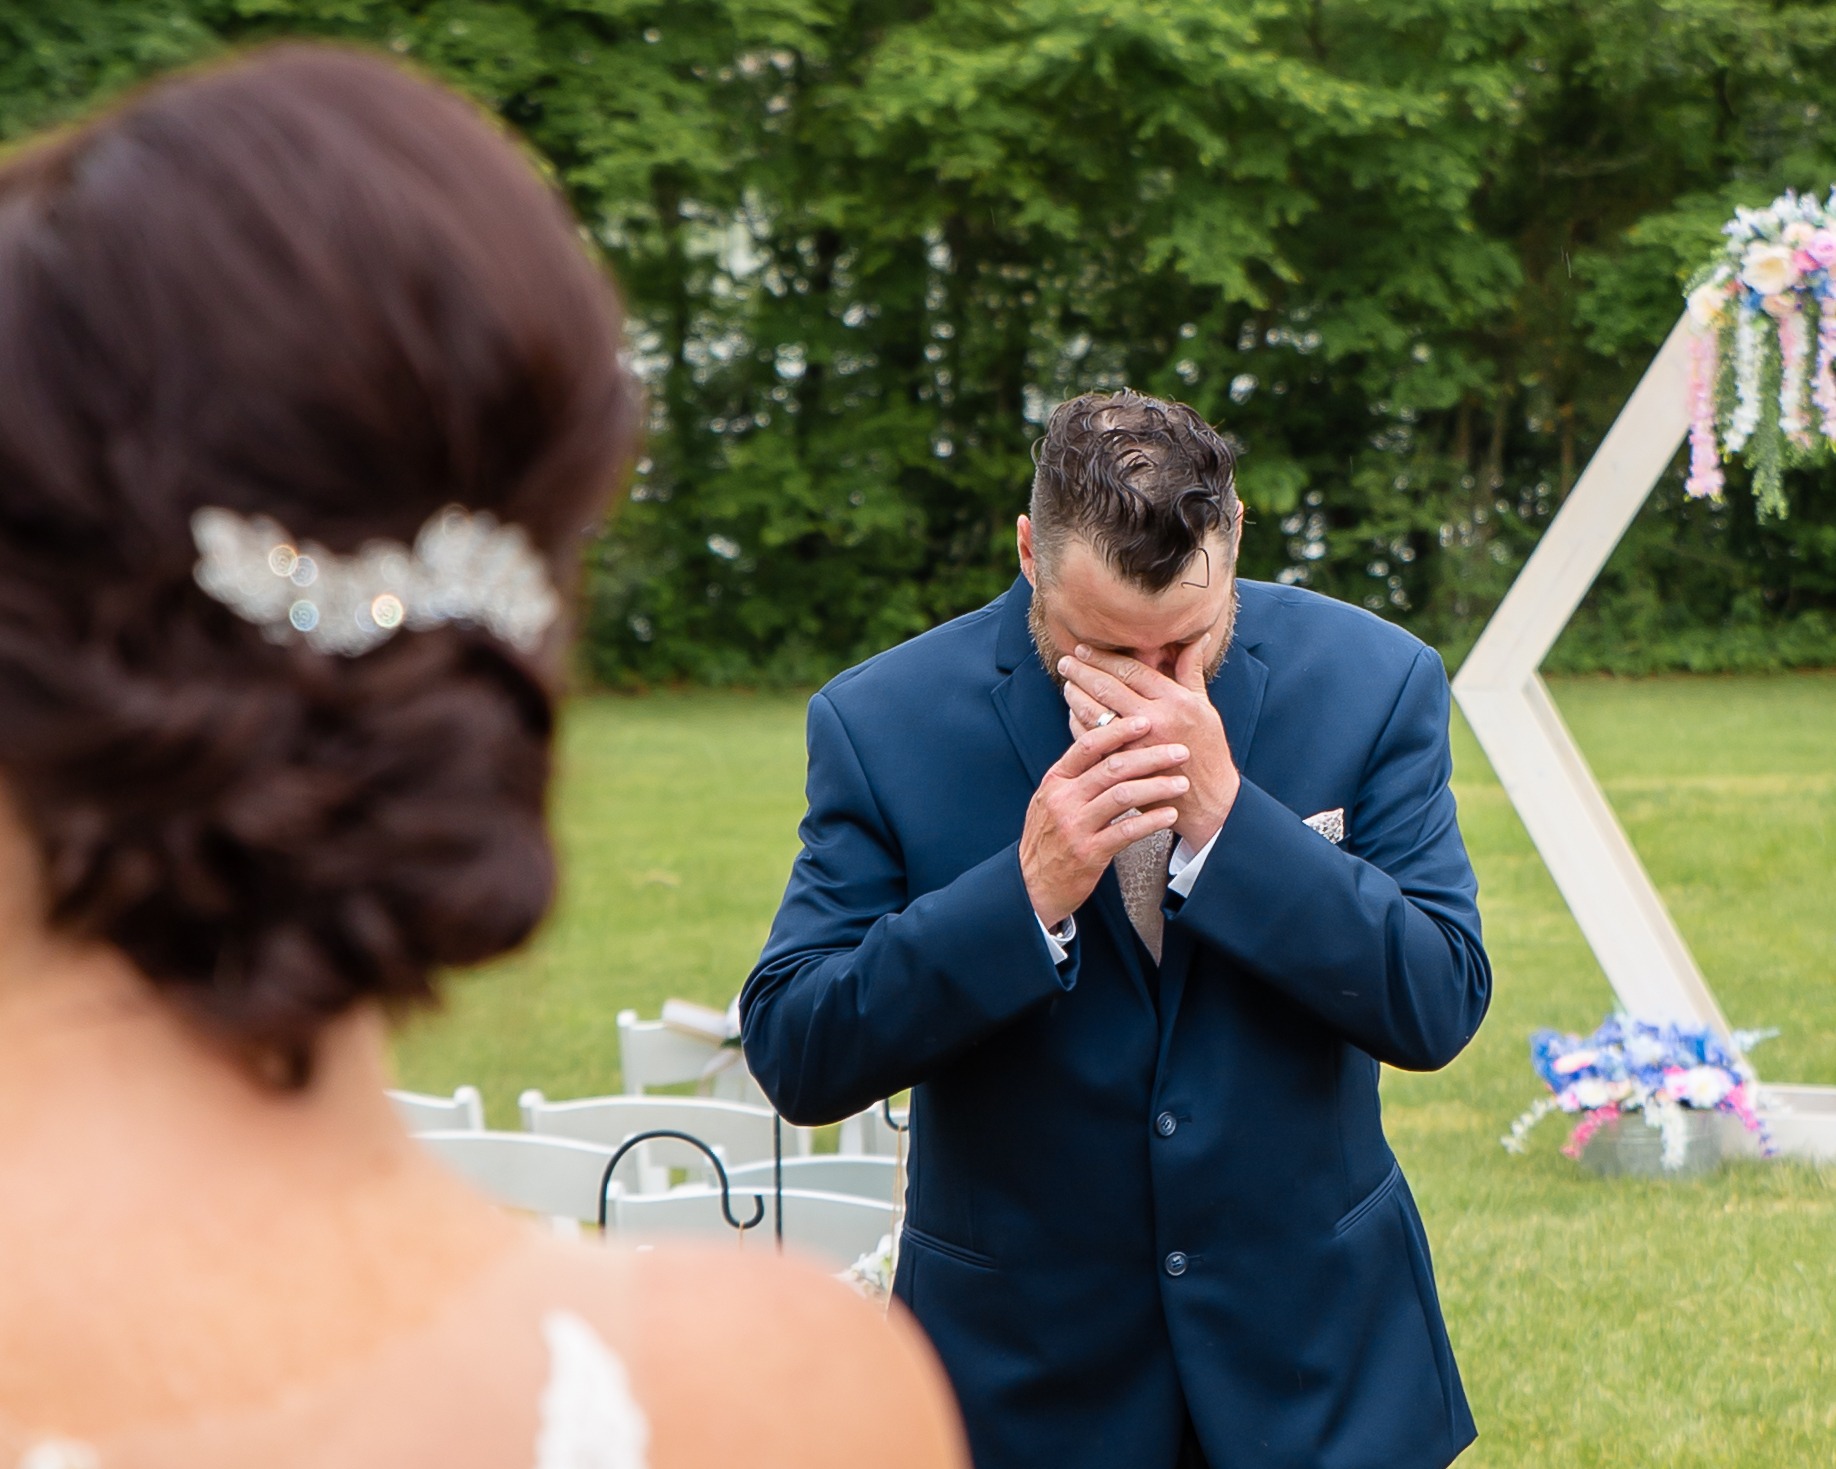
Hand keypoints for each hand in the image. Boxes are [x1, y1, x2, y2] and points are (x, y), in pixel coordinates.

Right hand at [1019, 714, 1190, 929]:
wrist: (1031, 884)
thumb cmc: (1048, 839)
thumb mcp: (1051, 800)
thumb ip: (1076, 776)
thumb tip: (1108, 746)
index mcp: (1055, 781)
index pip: (1087, 746)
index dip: (1118, 731)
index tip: (1145, 722)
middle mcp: (1063, 799)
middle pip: (1112, 768)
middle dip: (1150, 756)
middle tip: (1179, 751)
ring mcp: (1075, 826)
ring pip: (1123, 796)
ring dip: (1157, 786)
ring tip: (1181, 783)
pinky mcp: (1089, 853)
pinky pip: (1127, 831)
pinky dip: (1152, 821)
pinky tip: (1170, 815)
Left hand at [1058, 637, 1239, 848]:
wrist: (1207, 800)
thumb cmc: (1208, 751)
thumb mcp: (1206, 708)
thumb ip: (1190, 672)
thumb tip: (1194, 638)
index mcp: (1175, 702)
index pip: (1131, 670)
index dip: (1104, 658)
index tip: (1085, 649)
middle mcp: (1154, 721)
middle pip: (1107, 688)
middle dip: (1082, 672)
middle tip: (1066, 661)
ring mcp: (1135, 746)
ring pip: (1094, 713)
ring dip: (1076, 696)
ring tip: (1067, 684)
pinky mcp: (1122, 767)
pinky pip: (1091, 740)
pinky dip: (1079, 724)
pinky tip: (1074, 713)